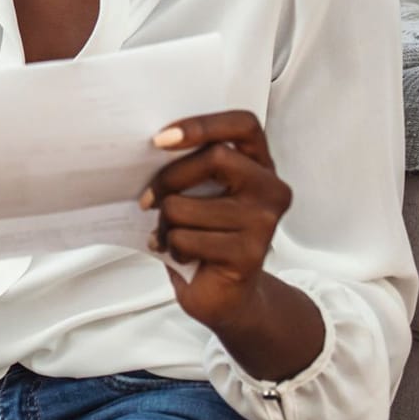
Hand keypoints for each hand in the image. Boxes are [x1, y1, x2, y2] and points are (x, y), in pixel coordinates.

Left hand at [142, 110, 292, 331]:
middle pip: (214, 158)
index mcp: (259, 165)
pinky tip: (181, 255)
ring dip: (165, 223)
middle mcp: (271, 189)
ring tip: (170, 234)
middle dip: (168, 178)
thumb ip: (192, 167)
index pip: (244, 125)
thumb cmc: (206, 234)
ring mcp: (264, 222)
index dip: (203, 124)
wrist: (227, 295)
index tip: (161, 139)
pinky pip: (187, 239)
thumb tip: (147, 148)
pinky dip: (172, 247)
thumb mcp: (201, 193)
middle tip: (147, 199)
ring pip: (186, 205)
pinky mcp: (249, 254)